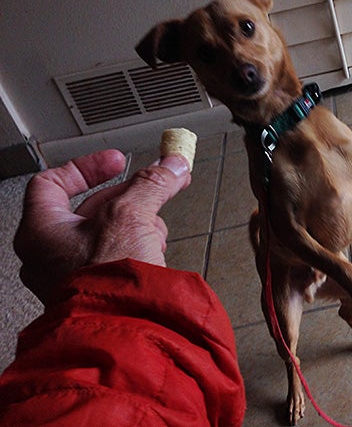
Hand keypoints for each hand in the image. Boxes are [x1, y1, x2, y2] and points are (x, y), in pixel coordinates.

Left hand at [14, 149, 191, 303]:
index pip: (51, 183)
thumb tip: (171, 166)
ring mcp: (73, 275)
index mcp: (40, 231)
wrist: (124, 330)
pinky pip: (117, 257)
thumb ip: (151, 184)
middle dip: (128, 197)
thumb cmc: (106, 281)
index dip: (86, 167)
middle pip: (90, 208)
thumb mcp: (131, 215)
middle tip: (155, 184)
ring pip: (107, 233)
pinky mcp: (99, 290)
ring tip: (156, 226)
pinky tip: (155, 249)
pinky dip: (138, 246)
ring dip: (137, 223)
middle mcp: (50, 254)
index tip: (116, 162)